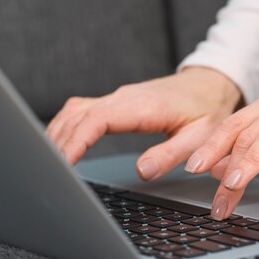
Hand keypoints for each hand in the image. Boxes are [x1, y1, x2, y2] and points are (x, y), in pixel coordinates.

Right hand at [46, 67, 241, 179]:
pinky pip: (82, 110)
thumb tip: (142, 172)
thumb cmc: (208, 110)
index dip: (75, 142)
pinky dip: (66, 127)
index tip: (61, 164)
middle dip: (58, 143)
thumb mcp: (200, 136)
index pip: (96, 120)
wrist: (211, 84)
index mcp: (143, 106)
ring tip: (47, 163)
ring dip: (58, 134)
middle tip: (47, 174)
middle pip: (78, 116)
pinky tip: (60, 143)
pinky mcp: (117, 101)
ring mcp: (118, 97)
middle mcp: (125, 98)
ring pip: (75, 112)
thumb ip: (171, 154)